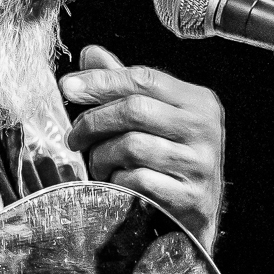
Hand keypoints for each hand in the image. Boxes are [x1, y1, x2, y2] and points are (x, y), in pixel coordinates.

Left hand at [60, 45, 225, 248]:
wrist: (195, 218)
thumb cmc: (170, 161)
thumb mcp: (156, 118)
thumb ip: (126, 87)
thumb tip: (89, 54)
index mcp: (199, 101)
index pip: (144, 78)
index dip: (102, 80)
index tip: (68, 87)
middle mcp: (205, 129)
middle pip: (135, 109)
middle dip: (94, 122)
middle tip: (75, 138)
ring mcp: (200, 165)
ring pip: (132, 146)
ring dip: (102, 156)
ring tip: (98, 164)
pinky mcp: (190, 197)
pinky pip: (138, 180)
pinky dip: (118, 180)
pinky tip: (118, 183)